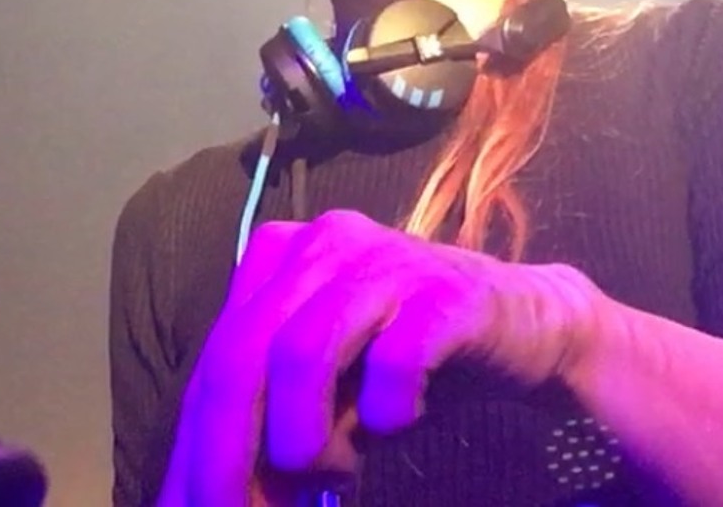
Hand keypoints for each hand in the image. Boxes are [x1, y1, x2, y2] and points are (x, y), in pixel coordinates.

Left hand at [157, 210, 600, 505]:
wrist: (525, 323)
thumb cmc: (410, 356)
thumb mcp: (327, 384)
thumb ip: (269, 416)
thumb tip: (198, 498)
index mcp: (289, 254)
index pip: (217, 358)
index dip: (200, 447)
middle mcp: (331, 241)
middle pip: (244, 352)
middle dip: (230, 455)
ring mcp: (390, 260)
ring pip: (305, 352)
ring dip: (308, 437)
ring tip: (338, 468)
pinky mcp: (449, 291)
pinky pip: (395, 360)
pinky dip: (388, 411)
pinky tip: (401, 421)